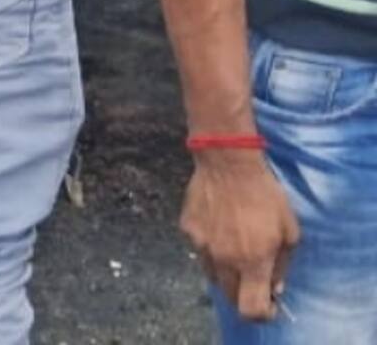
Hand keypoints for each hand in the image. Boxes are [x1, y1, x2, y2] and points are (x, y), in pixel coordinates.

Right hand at [181, 150, 299, 322]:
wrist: (227, 163)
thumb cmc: (266, 195)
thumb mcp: (289, 231)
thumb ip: (282, 263)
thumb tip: (274, 284)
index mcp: (252, 262)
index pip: (251, 309)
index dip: (263, 314)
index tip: (270, 304)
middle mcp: (223, 259)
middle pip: (230, 297)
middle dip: (244, 293)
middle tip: (254, 276)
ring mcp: (201, 245)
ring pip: (213, 275)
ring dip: (226, 273)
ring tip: (235, 249)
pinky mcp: (187, 229)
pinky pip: (200, 250)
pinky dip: (211, 249)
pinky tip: (219, 228)